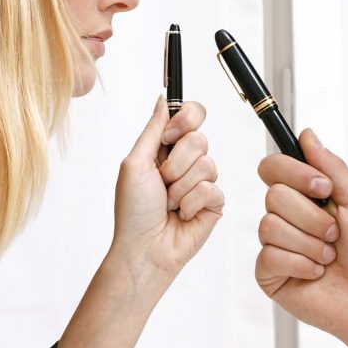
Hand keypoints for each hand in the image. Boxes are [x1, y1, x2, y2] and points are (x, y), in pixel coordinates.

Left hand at [109, 96, 223, 279]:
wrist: (145, 248)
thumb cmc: (133, 211)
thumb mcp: (135, 163)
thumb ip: (152, 129)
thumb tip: (163, 99)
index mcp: (166, 149)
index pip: (191, 115)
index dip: (186, 120)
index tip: (169, 136)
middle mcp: (186, 162)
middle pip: (200, 138)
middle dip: (176, 163)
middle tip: (162, 181)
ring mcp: (202, 182)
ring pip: (208, 163)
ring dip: (180, 187)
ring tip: (169, 203)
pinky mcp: (214, 202)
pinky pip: (212, 188)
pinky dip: (191, 203)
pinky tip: (181, 215)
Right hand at [254, 129, 347, 347]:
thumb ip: (333, 167)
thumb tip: (307, 135)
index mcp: (306, 196)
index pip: (274, 167)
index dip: (294, 173)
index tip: (323, 188)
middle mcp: (287, 217)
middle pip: (274, 195)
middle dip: (312, 217)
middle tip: (335, 234)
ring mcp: (275, 245)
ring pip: (270, 225)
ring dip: (310, 243)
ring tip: (328, 257)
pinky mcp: (269, 273)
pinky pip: (270, 256)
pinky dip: (301, 264)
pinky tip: (316, 274)